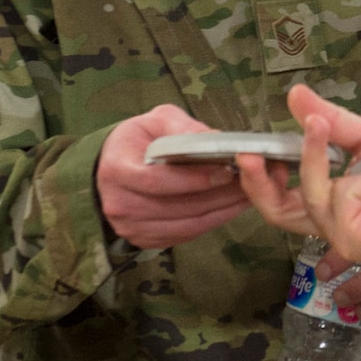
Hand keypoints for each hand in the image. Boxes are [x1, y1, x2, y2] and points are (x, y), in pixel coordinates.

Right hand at [96, 104, 252, 248]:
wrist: (111, 166)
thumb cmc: (137, 139)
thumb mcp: (157, 120)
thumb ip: (185, 128)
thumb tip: (218, 139)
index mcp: (118, 169)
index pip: (159, 181)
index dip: (195, 179)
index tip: (227, 171)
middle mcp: (119, 203)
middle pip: (176, 207)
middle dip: (217, 196)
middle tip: (249, 184)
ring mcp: (130, 226)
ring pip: (185, 225)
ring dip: (220, 211)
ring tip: (247, 195)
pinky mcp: (143, 239)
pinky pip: (184, 235)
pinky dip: (211, 223)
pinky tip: (229, 208)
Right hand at [234, 84, 360, 265]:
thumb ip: (333, 122)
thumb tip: (295, 94)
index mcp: (331, 198)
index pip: (281, 193)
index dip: (258, 175)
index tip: (251, 146)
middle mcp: (331, 220)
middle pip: (276, 209)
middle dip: (256, 182)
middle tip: (246, 153)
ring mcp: (341, 234)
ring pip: (310, 193)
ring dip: (334, 161)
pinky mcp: (355, 241)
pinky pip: (342, 195)